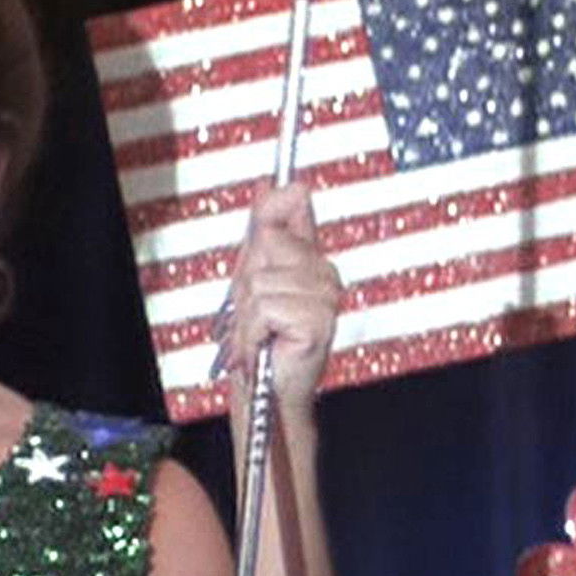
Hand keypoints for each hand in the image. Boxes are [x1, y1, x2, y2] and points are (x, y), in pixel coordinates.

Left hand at [210, 183, 342, 416]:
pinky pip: (267, 306)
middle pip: (268, 243)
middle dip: (248, 281)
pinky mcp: (319, 319)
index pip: (294, 205)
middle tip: (256, 313)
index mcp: (310, 258)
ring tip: (261, 332)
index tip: (283, 187)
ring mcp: (326, 296)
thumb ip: (265, 231)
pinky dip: (256, 329)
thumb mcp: (254, 277)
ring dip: (250, 314)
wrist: (267, 389)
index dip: (277, 201)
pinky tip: (269, 342)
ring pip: (262, 279)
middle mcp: (325, 273)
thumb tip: (276, 186)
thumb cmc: (262, 340)